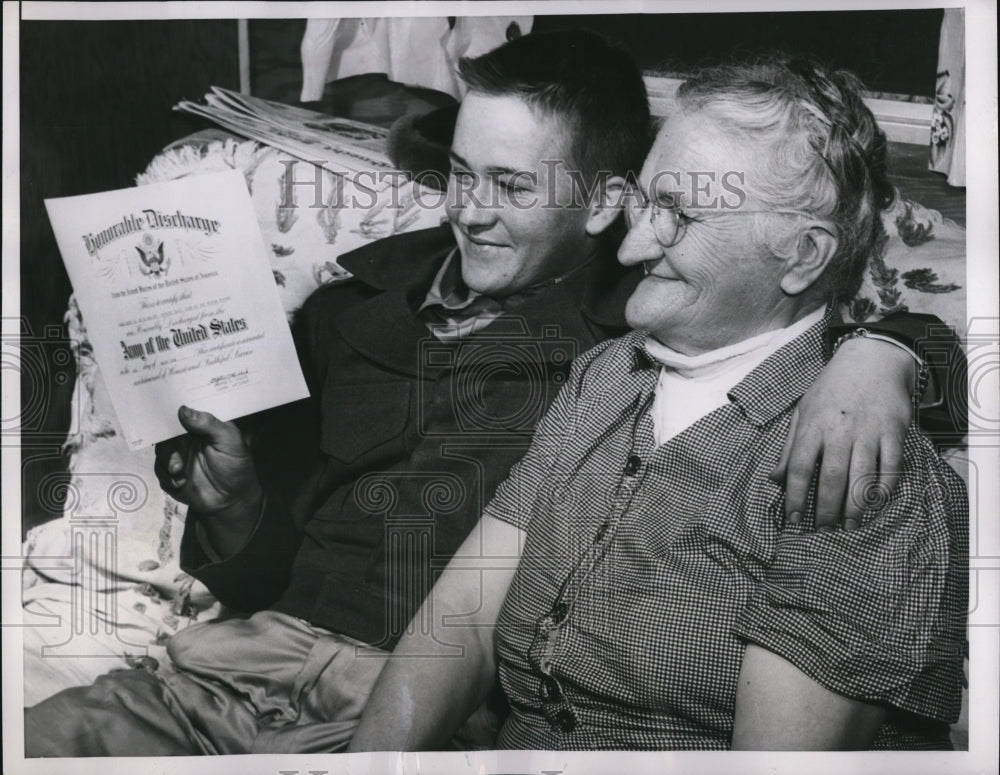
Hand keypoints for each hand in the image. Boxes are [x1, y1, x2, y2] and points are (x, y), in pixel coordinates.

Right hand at [154, 405, 261, 522]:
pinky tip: (180, 483)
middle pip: (165, 431)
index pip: (182, 411)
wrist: (232, 498)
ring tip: (178, 471)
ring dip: (167, 461)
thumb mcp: (229, 440)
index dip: (171, 408)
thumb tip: (183, 410)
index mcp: (199, 425)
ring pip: (161, 451)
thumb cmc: (236, 464)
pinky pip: (159, 471)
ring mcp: (176, 455)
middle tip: (174, 454)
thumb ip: (208, 424)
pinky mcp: (170, 473)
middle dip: (166, 441)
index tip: (163, 409)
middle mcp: (185, 437)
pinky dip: (167, 477)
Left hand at [771, 337, 912, 530]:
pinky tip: (876, 505)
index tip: (793, 519)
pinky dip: (884, 489)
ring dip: (856, 506)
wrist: (871, 360)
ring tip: (850, 525)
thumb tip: (773, 479)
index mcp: (812, 425)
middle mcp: (839, 430)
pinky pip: (891, 467)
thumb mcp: (803, 411)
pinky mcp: (895, 432)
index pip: (798, 467)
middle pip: (831, 477)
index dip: (794, 496)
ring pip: (861, 476)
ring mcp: (869, 431)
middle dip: (825, 508)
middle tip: (823, 529)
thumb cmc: (831, 390)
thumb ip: (789, 446)